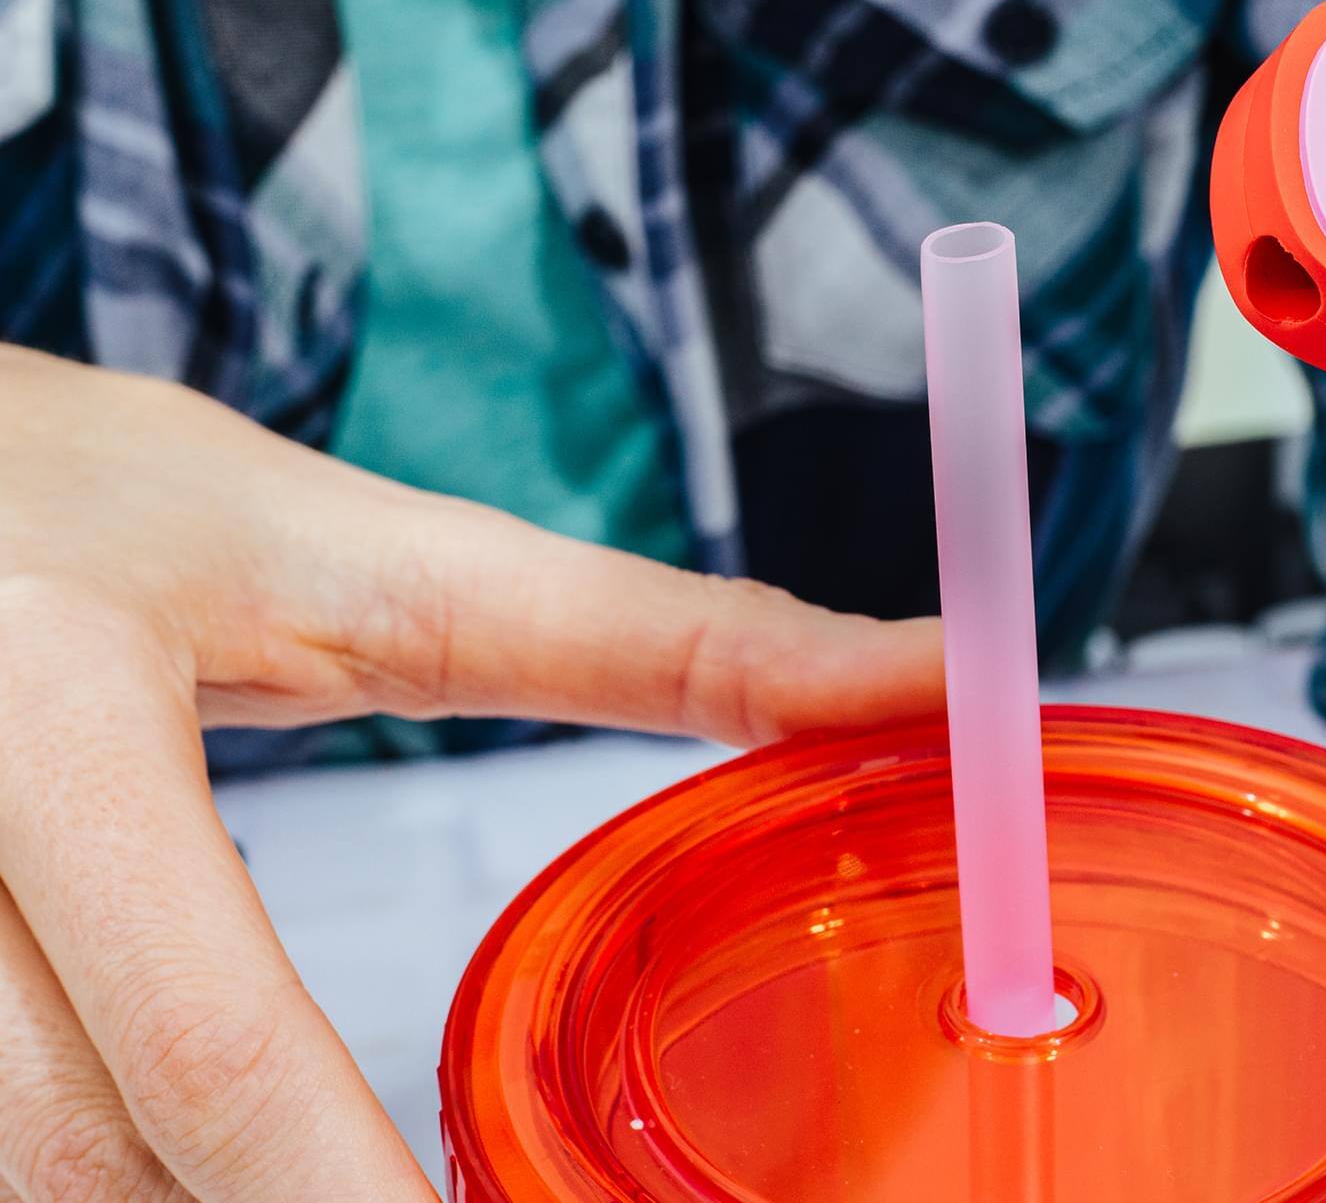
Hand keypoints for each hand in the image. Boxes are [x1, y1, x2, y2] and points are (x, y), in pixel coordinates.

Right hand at [0, 348, 941, 1201]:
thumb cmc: (122, 505)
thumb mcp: (367, 548)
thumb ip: (641, 634)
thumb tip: (919, 682)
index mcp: (60, 702)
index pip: (210, 1034)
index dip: (345, 1189)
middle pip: (82, 1160)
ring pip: (17, 1176)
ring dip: (181, 1189)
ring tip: (334, 1155)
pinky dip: (93, 1164)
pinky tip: (192, 1143)